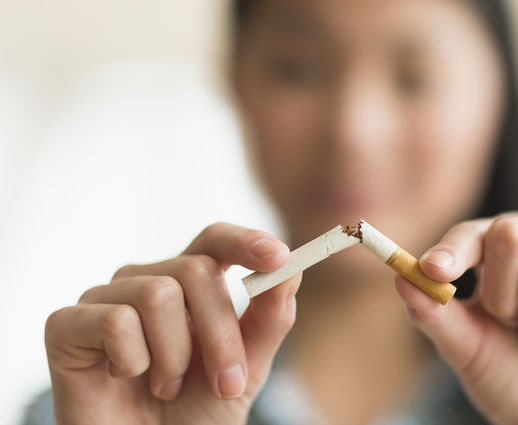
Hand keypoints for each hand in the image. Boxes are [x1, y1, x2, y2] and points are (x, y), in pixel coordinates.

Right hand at [44, 223, 299, 424]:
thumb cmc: (195, 412)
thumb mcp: (245, 369)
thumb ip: (269, 320)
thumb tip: (292, 270)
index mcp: (188, 283)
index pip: (214, 240)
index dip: (245, 241)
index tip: (279, 257)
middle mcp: (145, 280)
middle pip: (195, 270)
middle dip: (221, 334)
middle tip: (226, 384)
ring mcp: (104, 299)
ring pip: (157, 294)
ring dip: (175, 357)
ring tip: (166, 387)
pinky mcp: (66, 325)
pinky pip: (115, 322)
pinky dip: (133, 362)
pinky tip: (125, 380)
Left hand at [395, 213, 517, 424]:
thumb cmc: (514, 376)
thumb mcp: (466, 348)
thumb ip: (434, 314)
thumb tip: (401, 276)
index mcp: (513, 245)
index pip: (478, 231)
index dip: (454, 250)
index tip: (434, 272)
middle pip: (512, 234)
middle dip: (501, 299)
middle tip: (516, 327)